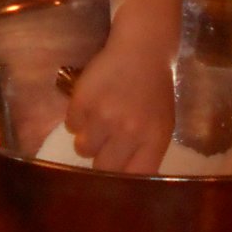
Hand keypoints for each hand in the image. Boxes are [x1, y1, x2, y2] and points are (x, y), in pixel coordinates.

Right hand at [64, 19, 176, 172]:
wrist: (141, 50)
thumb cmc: (153, 91)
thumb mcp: (161, 125)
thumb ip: (146, 154)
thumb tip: (124, 182)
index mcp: (152, 140)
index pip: (132, 178)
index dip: (120, 181)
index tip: (113, 177)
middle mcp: (128, 132)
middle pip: (102, 168)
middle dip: (101, 158)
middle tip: (105, 144)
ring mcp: (103, 116)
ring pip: (82, 148)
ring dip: (87, 138)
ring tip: (98, 120)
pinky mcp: (82, 101)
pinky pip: (70, 125)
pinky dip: (77, 118)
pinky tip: (91, 103)